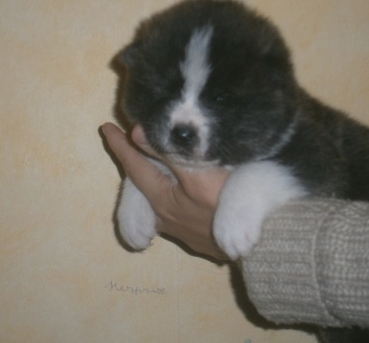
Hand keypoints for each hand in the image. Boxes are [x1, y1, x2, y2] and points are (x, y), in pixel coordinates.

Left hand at [101, 122, 229, 260]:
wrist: (263, 240)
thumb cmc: (230, 203)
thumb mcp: (199, 174)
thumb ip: (168, 154)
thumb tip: (137, 134)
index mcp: (162, 200)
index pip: (134, 166)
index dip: (120, 145)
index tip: (106, 128)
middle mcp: (165, 218)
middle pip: (142, 185)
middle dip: (135, 162)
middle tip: (128, 142)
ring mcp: (181, 230)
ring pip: (158, 199)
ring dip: (152, 180)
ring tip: (153, 164)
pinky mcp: (197, 237)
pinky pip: (174, 211)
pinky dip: (170, 194)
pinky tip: (180, 192)